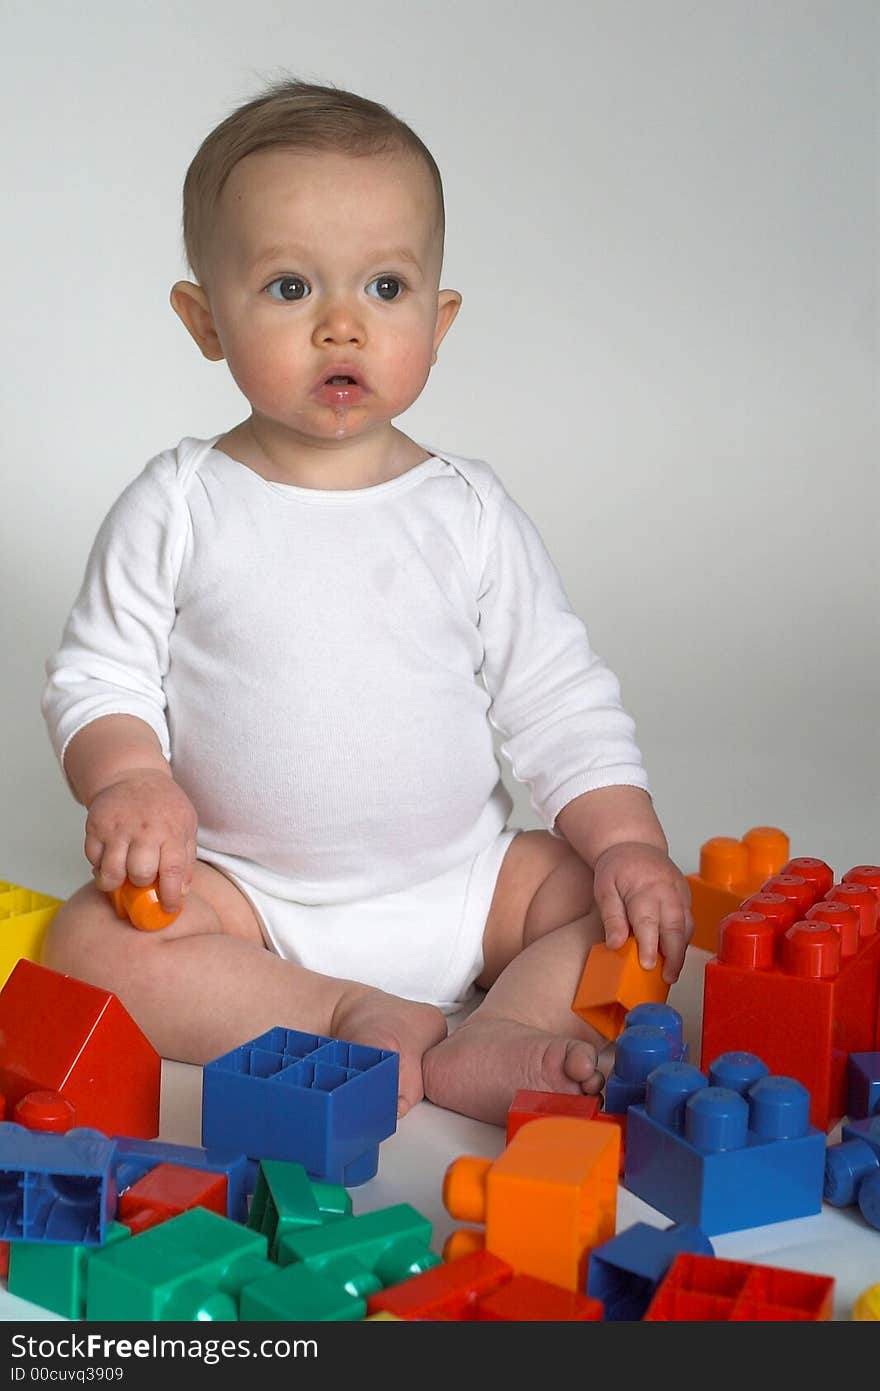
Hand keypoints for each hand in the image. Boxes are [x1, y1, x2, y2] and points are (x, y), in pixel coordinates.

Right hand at [84, 769, 197, 915]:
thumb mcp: (186, 825)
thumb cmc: (163, 804)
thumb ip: (186, 858)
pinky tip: (109, 860)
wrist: (133, 775)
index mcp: (171, 830)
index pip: (173, 871)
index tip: (169, 909)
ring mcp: (118, 827)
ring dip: (115, 882)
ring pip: (111, 871)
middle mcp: (144, 829)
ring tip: (121, 878)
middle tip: (142, 881)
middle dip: (141, 884)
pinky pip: (92, 858)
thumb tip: (182, 891)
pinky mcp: (96, 825)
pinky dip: (99, 866)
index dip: (170, 896)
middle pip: (140, 873)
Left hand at [592, 841, 693, 982]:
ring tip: (671, 972)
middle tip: (667, 978)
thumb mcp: (604, 889)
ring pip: (686, 926)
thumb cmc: (617, 867)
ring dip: (681, 950)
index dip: (649, 946)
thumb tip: (616, 944)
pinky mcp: (686, 896)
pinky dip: (683, 939)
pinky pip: (688, 920)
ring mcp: (680, 893)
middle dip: (674, 956)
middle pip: (675, 928)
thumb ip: (611, 916)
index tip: (647, 965)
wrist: (634, 843)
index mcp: (645, 888)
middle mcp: (667, 892)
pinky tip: (674, 953)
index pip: (648, 922)